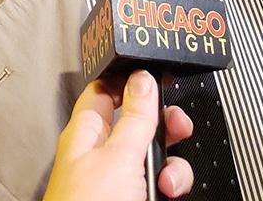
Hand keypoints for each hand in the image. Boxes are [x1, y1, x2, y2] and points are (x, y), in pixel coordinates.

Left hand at [44, 70, 194, 200]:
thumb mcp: (117, 156)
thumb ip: (134, 117)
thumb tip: (142, 79)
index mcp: (86, 135)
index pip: (105, 92)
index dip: (130, 81)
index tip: (155, 75)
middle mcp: (101, 156)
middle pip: (138, 124)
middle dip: (163, 127)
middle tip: (176, 127)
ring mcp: (119, 182)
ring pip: (153, 157)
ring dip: (170, 165)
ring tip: (166, 179)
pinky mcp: (134, 200)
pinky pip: (159, 185)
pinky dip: (170, 187)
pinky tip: (166, 195)